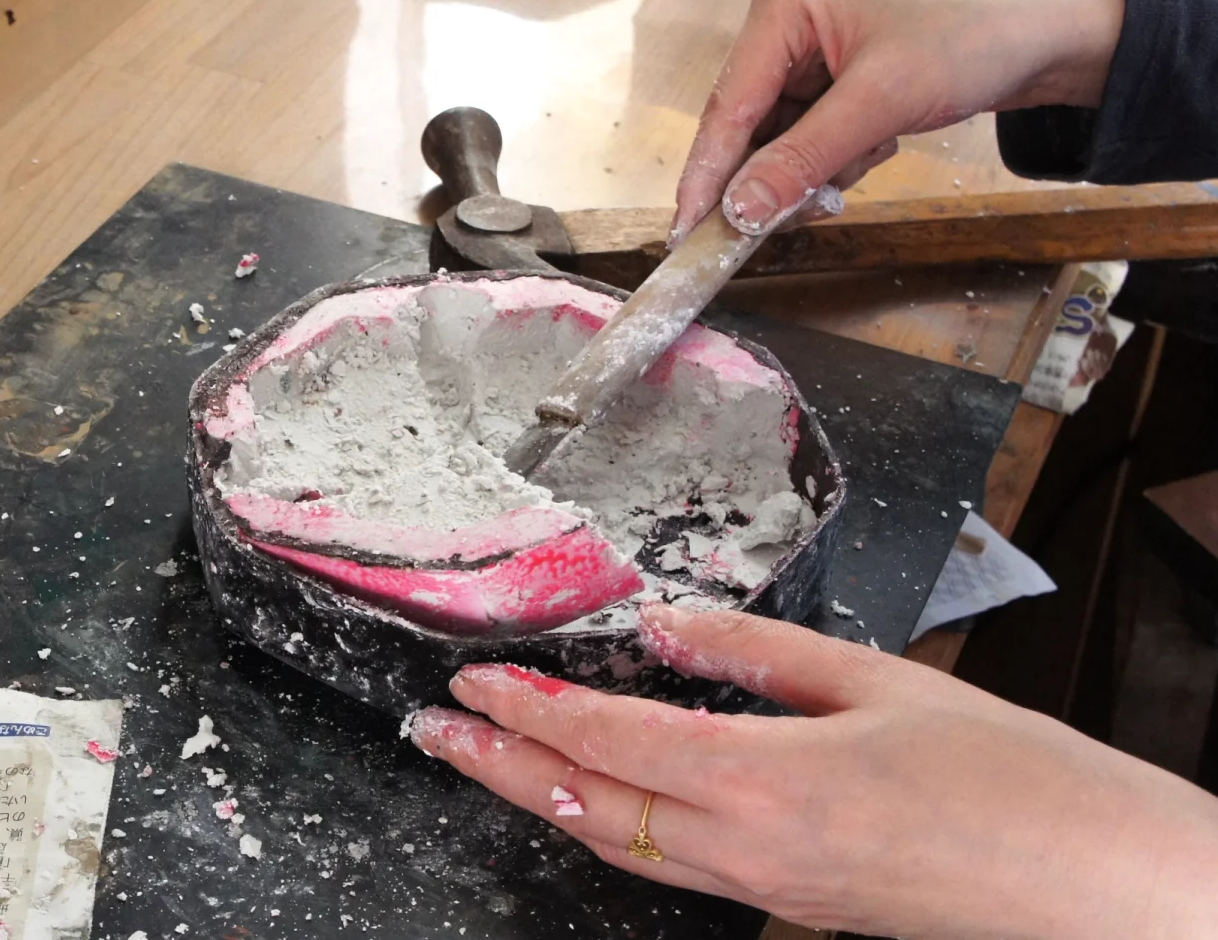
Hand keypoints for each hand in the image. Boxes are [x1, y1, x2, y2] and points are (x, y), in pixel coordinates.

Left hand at [407, 604, 1217, 938]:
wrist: (1097, 893)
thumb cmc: (1009, 779)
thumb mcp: (879, 683)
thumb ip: (757, 652)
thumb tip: (667, 626)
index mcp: (764, 783)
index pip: (607, 742)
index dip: (527, 710)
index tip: (471, 683)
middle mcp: (747, 852)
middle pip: (587, 807)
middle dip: (498, 767)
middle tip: (434, 733)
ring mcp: (766, 893)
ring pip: (621, 847)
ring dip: (543, 800)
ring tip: (489, 763)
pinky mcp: (792, 907)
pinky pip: (673, 869)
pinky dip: (613, 828)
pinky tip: (599, 800)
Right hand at [671, 0, 1125, 242]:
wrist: (1051, 29)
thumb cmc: (972, 34)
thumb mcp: (881, 102)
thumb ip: (802, 160)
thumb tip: (737, 213)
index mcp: (782, 3)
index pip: (728, 104)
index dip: (706, 175)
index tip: (685, 234)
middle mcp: (785, 25)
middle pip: (747, 129)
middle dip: (775, 176)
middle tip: (792, 216)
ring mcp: (809, 54)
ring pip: (777, 144)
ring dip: (814, 172)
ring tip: (863, 161)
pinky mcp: (834, 81)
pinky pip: (808, 143)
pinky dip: (836, 162)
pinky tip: (876, 147)